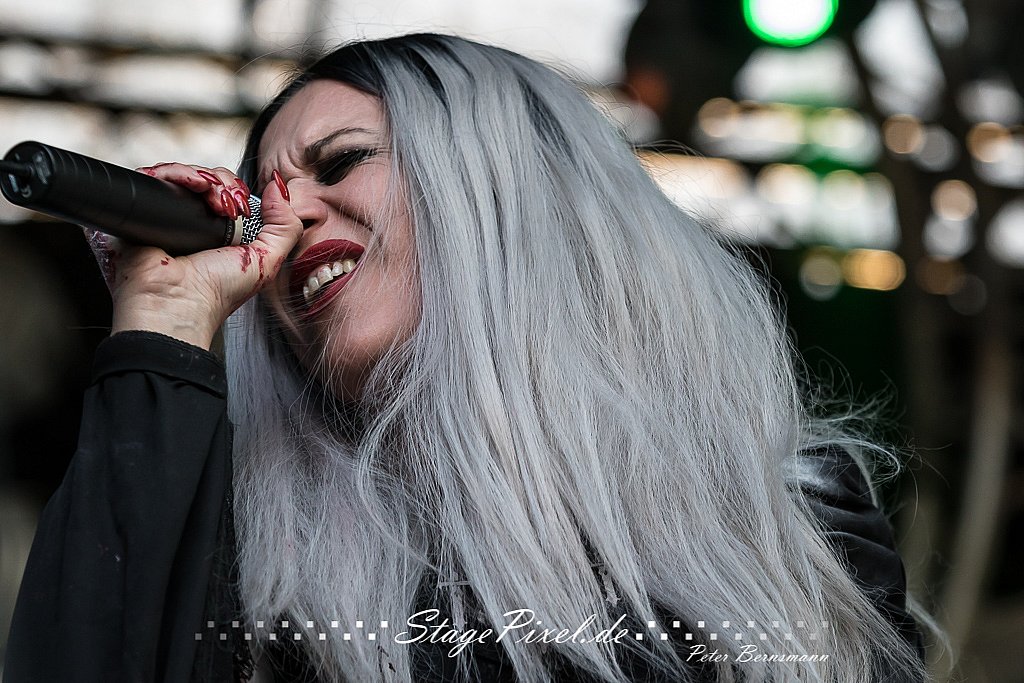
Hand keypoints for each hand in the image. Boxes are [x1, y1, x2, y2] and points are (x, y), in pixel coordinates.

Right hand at [85, 163, 300, 349]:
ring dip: (205, 176)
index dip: (237, 189)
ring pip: (184, 174)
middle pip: (207, 178)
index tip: (243, 205)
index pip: (228, 191)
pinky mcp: (140, 208)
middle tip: (229, 204)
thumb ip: (286, 226)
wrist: (176, 303)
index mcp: (220, 233)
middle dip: (224, 182)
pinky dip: (177, 172)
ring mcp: (166, 215)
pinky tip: (192, 185)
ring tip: (212, 198)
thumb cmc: (218, 292)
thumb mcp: (268, 261)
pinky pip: (155, 175)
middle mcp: (192, 223)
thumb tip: (280, 187)